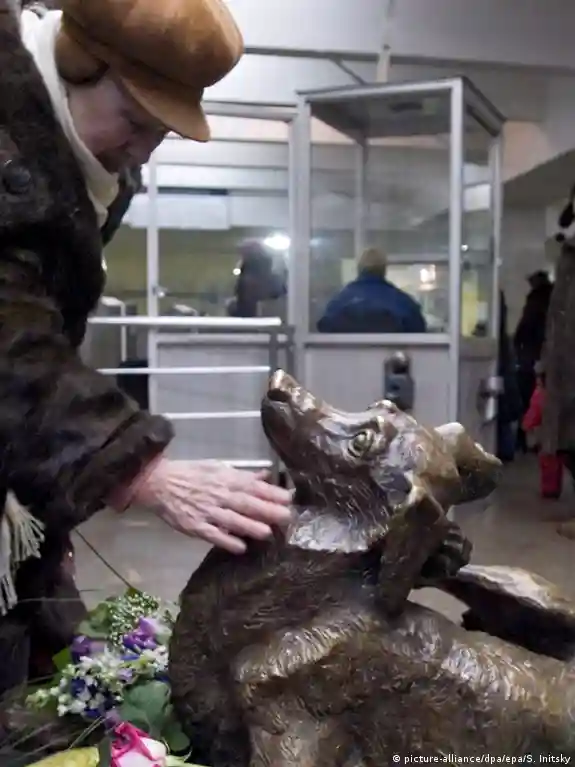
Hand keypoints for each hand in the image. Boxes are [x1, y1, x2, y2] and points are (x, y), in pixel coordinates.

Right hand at [132, 459, 291, 552]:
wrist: (159, 482)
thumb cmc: (190, 474)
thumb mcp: (217, 467)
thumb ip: (242, 474)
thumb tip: (265, 475)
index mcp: (226, 479)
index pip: (253, 486)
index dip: (271, 492)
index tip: (289, 498)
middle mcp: (219, 495)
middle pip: (247, 503)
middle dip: (268, 510)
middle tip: (287, 517)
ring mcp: (207, 512)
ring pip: (232, 520)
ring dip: (250, 526)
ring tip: (267, 532)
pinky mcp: (195, 526)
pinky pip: (213, 534)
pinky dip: (226, 540)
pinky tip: (240, 547)